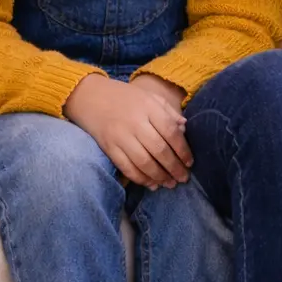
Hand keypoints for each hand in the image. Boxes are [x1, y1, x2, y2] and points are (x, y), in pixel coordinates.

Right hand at [64, 73, 192, 188]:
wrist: (91, 97)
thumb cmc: (126, 97)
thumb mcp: (150, 97)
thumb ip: (168, 111)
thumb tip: (185, 128)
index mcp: (149, 107)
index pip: (171, 132)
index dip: (183, 149)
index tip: (190, 162)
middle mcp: (135, 123)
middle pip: (159, 150)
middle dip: (174, 167)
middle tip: (183, 178)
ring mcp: (121, 136)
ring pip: (144, 162)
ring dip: (159, 176)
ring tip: (170, 184)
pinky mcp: (109, 148)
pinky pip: (127, 168)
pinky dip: (140, 179)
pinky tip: (151, 184)